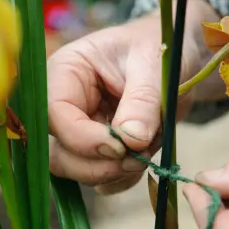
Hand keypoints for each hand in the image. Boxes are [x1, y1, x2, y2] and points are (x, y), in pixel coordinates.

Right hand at [47, 0, 222, 193]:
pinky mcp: (97, 151)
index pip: (54, 116)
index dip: (84, 139)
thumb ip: (141, 101)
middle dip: (99, 164)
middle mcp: (65, 106)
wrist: (174, 59)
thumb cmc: (158, 48)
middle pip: (59, 154)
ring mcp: (79, 131)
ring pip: (77, 171)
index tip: (122, 147)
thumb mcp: (154, 65)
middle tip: (139, 157)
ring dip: (115, 172)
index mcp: (66, 73)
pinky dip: (123, 178)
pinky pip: (100, 179)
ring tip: (148, 149)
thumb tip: (131, 140)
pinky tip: (145, 158)